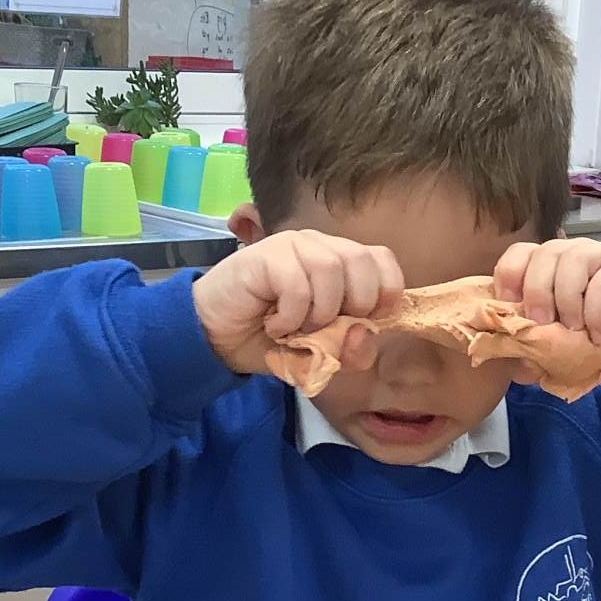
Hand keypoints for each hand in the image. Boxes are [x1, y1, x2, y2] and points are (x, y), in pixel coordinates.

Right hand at [192, 231, 404, 376]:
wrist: (216, 338)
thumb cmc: (270, 339)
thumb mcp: (320, 355)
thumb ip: (350, 349)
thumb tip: (362, 335)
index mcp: (339, 261)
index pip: (382, 259)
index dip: (385, 292)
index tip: (365, 321)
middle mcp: (319, 246)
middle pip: (362, 261)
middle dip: (354, 306)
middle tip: (325, 329)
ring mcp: (292, 245)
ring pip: (331, 269)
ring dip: (319, 313)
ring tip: (297, 329)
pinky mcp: (265, 255)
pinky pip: (297, 284)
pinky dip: (291, 316)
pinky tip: (276, 325)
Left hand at [493, 239, 600, 382]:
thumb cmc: (597, 346)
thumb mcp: (558, 354)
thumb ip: (531, 351)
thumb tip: (507, 354)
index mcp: (549, 268)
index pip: (519, 253)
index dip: (509, 277)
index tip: (510, 309)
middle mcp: (573, 254)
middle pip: (544, 253)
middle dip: (536, 292)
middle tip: (544, 326)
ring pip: (573, 259)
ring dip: (566, 298)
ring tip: (574, 330)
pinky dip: (595, 310)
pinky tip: (599, 335)